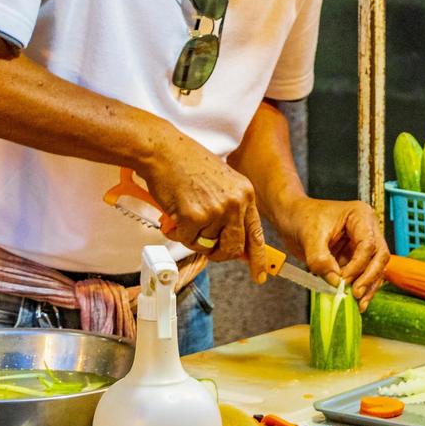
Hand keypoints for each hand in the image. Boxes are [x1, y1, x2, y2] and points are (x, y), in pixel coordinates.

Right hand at [137, 136, 270, 279]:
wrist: (164, 151)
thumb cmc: (187, 164)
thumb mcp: (222, 183)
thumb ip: (231, 209)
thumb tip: (232, 240)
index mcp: (245, 194)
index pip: (256, 234)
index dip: (258, 258)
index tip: (260, 274)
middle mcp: (236, 203)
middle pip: (232, 248)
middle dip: (217, 253)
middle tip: (203, 245)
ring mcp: (216, 210)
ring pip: (206, 244)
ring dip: (192, 236)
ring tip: (183, 214)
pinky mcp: (195, 217)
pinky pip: (187, 240)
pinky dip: (177, 232)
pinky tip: (174, 213)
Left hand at [277, 197, 389, 309]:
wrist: (291, 217)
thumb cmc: (301, 217)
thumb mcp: (309, 236)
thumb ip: (321, 259)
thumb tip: (335, 281)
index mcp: (360, 216)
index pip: (368, 244)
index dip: (358, 266)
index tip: (343, 280)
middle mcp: (367, 229)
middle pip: (379, 256)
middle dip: (369, 277)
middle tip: (356, 294)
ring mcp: (362, 244)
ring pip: (376, 268)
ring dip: (368, 286)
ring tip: (359, 303)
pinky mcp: (355, 256)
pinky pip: (364, 274)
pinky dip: (361, 287)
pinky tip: (357, 301)